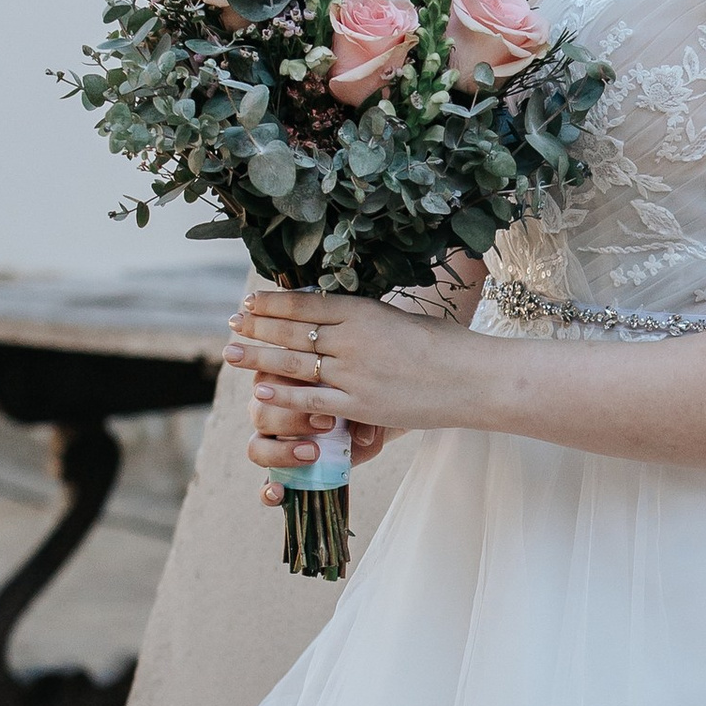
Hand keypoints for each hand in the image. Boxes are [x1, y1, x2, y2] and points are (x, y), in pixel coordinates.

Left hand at [227, 287, 472, 503]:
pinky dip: (285, 395)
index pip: (305, 303)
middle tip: (230, 324)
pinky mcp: (362, 404)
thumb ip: (366, 320)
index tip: (249, 301)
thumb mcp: (402, 318)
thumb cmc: (446, 345)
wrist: (475, 377)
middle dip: (257, 327)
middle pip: (292, 331)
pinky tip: (260, 390)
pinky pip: (314, 399)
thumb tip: (334, 317)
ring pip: (295, 363)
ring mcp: (355, 372)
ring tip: (230, 354)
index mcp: (364, 310)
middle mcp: (353, 338)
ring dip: (258, 357)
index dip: (272, 303)